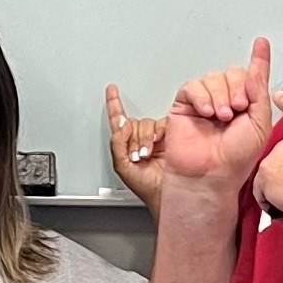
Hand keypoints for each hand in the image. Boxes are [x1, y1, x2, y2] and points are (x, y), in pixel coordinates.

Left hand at [105, 83, 168, 212]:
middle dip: (134, 137)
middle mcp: (141, 139)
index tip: (111, 89)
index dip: (114, 103)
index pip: (118, 120)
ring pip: (148, 123)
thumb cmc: (146, 187)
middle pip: (135, 122)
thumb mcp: (122, 168)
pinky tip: (158, 145)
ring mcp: (156, 138)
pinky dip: (157, 133)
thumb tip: (123, 124)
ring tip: (147, 154)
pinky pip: (163, 124)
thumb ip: (117, 144)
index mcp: (126, 144)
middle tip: (137, 154)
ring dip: (145, 138)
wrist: (166, 193)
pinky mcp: (171, 136)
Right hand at [161, 37, 280, 209]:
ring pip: (213, 78)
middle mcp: (226, 101)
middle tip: (238, 109)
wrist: (211, 175)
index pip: (250, 76)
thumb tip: (260, 58)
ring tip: (222, 117)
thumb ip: (259, 88)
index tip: (261, 44)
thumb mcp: (259, 122)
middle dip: (237, 89)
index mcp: (246, 105)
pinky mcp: (185, 105)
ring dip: (220, 96)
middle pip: (232, 73)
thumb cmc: (235, 158)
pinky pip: (193, 86)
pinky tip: (207, 113)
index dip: (257, 61)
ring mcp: (204, 102)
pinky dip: (201, 96)